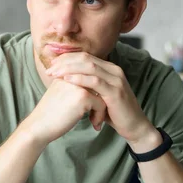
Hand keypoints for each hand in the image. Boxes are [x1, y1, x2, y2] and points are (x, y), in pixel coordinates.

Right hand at [20, 77, 105, 143]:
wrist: (38, 127)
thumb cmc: (49, 115)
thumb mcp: (59, 93)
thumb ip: (72, 86)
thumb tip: (91, 90)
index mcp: (65, 71)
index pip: (88, 74)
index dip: (94, 88)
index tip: (94, 104)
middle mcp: (71, 74)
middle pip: (97, 82)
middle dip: (101, 97)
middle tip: (100, 111)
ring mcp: (78, 84)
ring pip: (102, 93)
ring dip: (101, 108)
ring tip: (97, 120)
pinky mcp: (83, 96)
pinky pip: (101, 104)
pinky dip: (100, 116)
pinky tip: (94, 125)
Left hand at [45, 52, 159, 149]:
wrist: (133, 127)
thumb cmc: (113, 112)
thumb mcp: (98, 95)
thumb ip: (87, 85)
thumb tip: (67, 80)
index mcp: (109, 68)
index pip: (85, 56)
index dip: (67, 58)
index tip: (51, 64)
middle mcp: (114, 70)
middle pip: (85, 58)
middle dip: (65, 62)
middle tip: (49, 69)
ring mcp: (116, 80)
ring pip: (89, 66)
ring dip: (68, 69)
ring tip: (54, 74)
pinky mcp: (115, 91)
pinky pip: (95, 81)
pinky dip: (79, 79)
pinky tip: (67, 80)